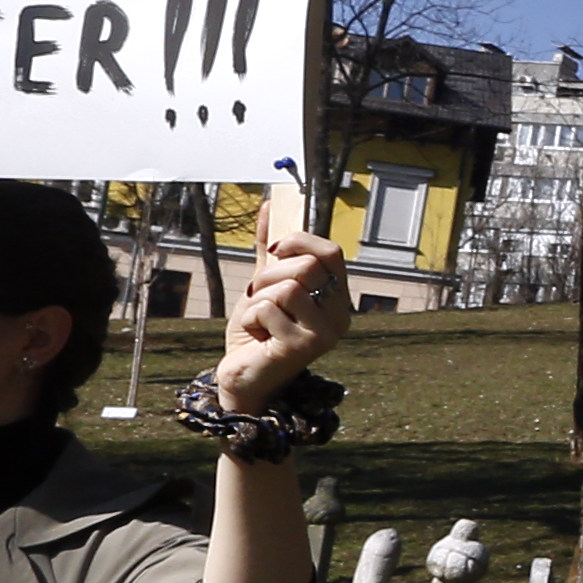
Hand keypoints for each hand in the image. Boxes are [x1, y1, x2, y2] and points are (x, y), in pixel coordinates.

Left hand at [217, 230, 350, 405]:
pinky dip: (252, 317)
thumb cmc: (257, 332)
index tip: (273, 250)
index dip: (299, 241)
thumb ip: (269, 250)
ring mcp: (325, 334)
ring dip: (258, 298)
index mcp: (336, 299)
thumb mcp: (264, 285)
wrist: (243, 376)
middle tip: (256, 293)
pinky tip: (256, 336)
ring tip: (258, 318)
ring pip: (288, 287)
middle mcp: (339, 316)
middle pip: (307, 267)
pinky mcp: (303, 347)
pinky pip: (270, 308)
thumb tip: (269, 206)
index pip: (331, 253)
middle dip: (268, 274)